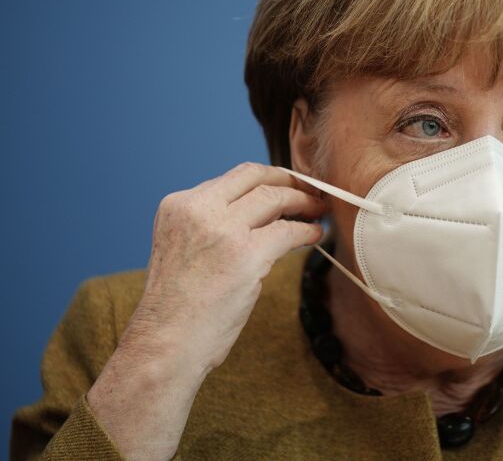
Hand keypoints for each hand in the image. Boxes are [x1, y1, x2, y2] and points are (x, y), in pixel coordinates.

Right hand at [128, 160, 326, 372]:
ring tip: (318, 210)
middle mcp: (197, 209)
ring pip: (275, 198)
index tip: (287, 185)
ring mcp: (221, 230)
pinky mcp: (245, 255)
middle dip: (289, 181)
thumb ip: (212, 225)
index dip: (267, 178)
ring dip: (303, 202)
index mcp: (178, 205)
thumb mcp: (183, 248)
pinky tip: (315, 235)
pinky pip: (288, 231)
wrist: (164, 346)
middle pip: (256, 178)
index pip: (232, 178)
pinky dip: (307, 231)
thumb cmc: (177, 308)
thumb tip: (261, 213)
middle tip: (311, 190)